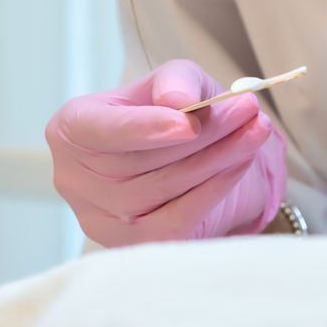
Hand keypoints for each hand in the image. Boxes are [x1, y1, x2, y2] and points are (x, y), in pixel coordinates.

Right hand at [46, 59, 285, 246]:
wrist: (178, 159)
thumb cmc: (166, 115)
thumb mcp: (172, 81)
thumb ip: (175, 80)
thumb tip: (179, 99)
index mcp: (71, 130)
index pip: (100, 130)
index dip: (144, 128)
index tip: (189, 122)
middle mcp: (75, 179)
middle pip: (140, 161)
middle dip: (202, 135)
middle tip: (246, 110)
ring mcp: (100, 219)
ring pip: (162, 189)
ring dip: (217, 159)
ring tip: (255, 130)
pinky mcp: (132, 246)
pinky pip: (177, 219)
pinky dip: (214, 189)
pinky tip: (240, 163)